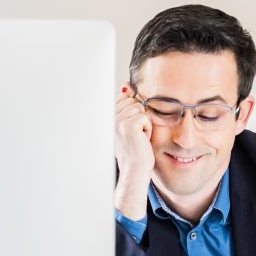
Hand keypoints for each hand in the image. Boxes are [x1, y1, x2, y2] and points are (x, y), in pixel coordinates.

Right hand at [114, 84, 154, 219]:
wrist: (134, 170)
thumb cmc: (135, 149)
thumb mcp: (129, 125)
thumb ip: (127, 106)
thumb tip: (126, 85)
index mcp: (107, 115)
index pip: (126, 97)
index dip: (135, 111)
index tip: (132, 129)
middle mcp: (109, 117)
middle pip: (134, 100)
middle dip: (141, 116)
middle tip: (136, 134)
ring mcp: (117, 121)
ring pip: (140, 108)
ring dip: (145, 123)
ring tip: (139, 137)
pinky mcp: (128, 126)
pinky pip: (145, 116)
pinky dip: (148, 128)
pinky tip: (142, 140)